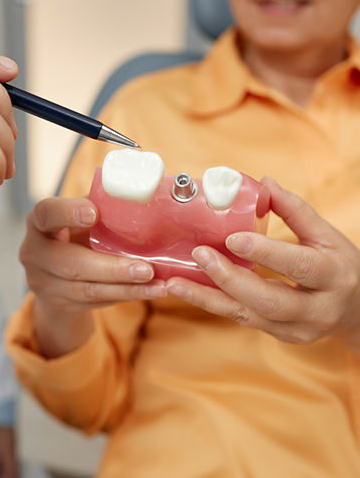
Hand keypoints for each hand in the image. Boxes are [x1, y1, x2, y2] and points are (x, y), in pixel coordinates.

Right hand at [20, 196, 166, 356]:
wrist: (54, 272)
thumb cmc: (75, 232)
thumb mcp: (80, 215)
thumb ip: (101, 205)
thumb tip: (143, 193)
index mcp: (40, 222)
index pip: (47, 214)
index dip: (68, 213)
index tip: (93, 212)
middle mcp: (35, 254)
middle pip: (71, 264)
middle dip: (112, 268)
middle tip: (146, 268)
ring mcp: (45, 283)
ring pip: (88, 290)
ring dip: (127, 289)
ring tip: (157, 286)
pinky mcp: (61, 303)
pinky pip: (97, 302)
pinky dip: (126, 296)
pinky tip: (150, 292)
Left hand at [166, 177, 359, 353]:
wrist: (357, 311)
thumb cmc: (340, 266)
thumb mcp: (327, 235)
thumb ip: (295, 210)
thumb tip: (264, 183)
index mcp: (333, 276)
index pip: (298, 265)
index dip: (265, 252)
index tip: (232, 237)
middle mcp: (316, 309)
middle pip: (268, 299)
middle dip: (229, 279)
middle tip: (199, 255)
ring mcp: (296, 329)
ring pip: (247, 316)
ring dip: (208, 299)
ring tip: (175, 283)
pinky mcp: (279, 335)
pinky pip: (242, 319)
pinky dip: (214, 304)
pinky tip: (189, 291)